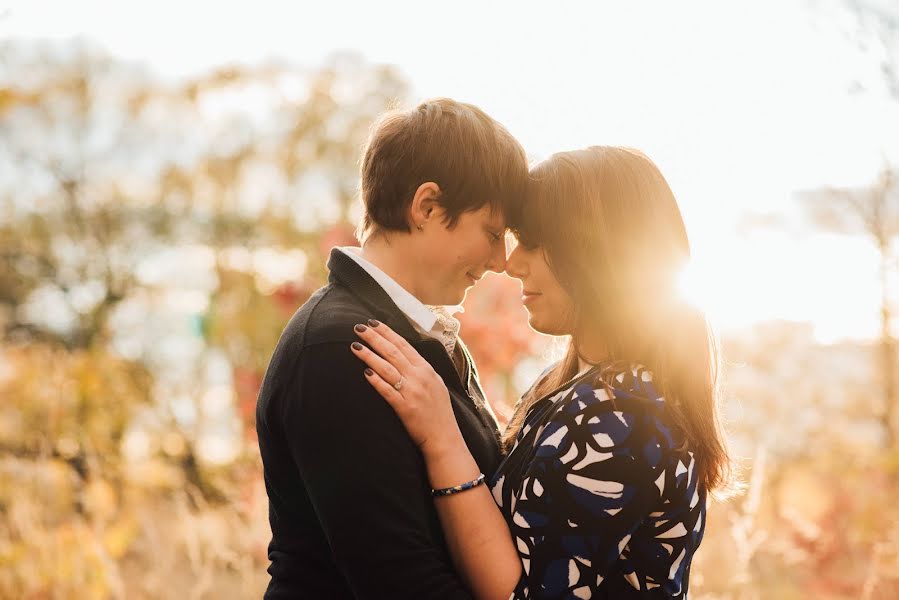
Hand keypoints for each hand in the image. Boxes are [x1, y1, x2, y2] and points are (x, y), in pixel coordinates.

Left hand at [351, 320, 464, 459]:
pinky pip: (388, 391)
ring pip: (387, 368)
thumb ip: (421, 370)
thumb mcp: (436, 384)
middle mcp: (420, 377)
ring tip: (355, 346)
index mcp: (427, 369)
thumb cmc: (439, 412)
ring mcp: (413, 392)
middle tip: (358, 327)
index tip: (373, 323)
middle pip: (393, 352)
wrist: (445, 438)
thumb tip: (405, 356)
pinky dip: (377, 381)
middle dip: (375, 338)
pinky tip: (365, 373)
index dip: (387, 332)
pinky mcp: (406, 408)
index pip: (404, 345)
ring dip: (370, 356)